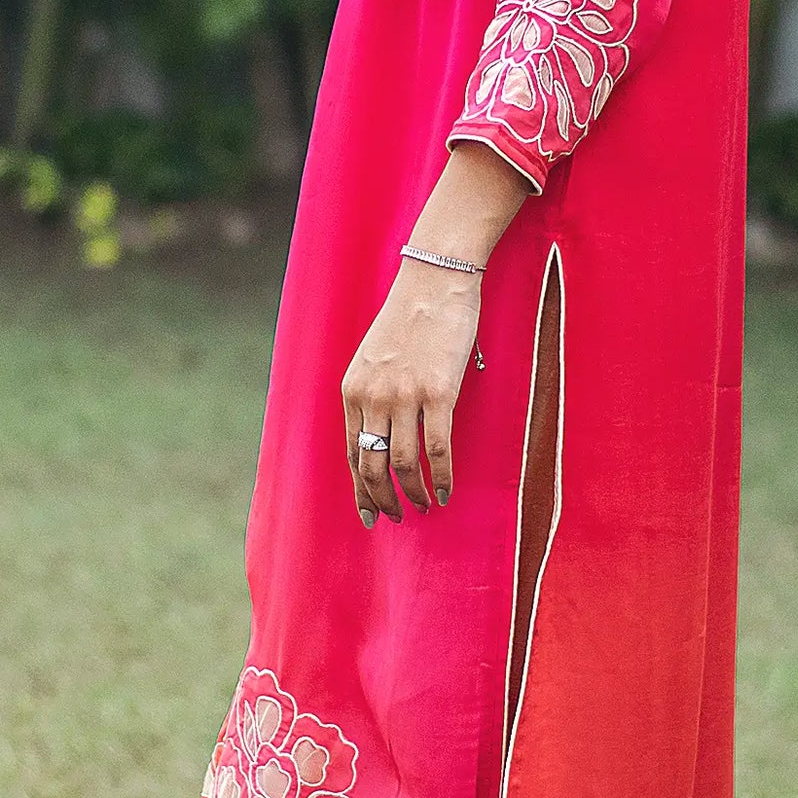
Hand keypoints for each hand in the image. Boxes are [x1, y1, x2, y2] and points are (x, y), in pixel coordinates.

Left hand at [342, 259, 481, 523]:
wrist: (436, 280)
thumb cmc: (411, 317)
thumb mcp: (376, 357)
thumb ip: (374, 394)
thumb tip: (385, 435)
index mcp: (353, 389)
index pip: (350, 453)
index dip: (360, 489)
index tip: (370, 513)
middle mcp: (372, 397)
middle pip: (371, 466)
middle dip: (383, 500)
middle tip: (397, 518)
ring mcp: (404, 396)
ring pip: (404, 464)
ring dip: (414, 494)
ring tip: (426, 506)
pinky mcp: (438, 393)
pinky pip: (436, 451)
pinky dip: (441, 478)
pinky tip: (446, 491)